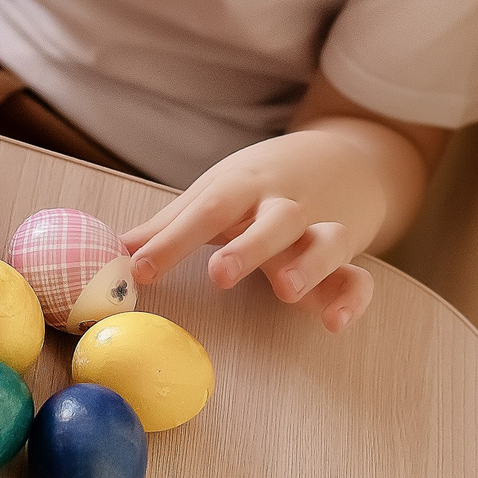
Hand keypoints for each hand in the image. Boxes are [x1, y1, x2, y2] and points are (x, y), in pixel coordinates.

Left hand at [119, 129, 395, 332]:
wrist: (348, 154)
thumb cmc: (266, 180)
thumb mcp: (220, 190)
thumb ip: (173, 224)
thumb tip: (118, 250)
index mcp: (246, 186)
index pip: (207, 210)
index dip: (173, 240)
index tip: (139, 269)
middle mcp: (286, 204)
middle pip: (272, 219)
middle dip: (247, 246)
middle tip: (219, 274)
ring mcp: (324, 226)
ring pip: (325, 240)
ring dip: (308, 264)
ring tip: (285, 291)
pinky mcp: (350, 254)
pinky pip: (359, 276)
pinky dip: (352, 298)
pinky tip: (334, 323)